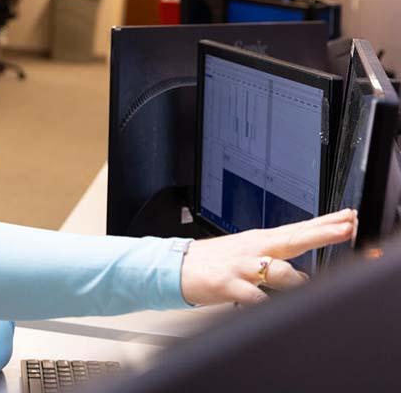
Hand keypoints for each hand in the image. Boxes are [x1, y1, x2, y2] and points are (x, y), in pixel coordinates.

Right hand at [180, 208, 355, 305]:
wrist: (174, 267)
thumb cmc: (212, 261)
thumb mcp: (246, 254)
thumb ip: (275, 261)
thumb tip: (302, 274)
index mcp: (260, 240)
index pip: (298, 229)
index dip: (325, 224)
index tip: (348, 217)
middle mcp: (254, 249)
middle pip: (294, 239)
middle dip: (322, 234)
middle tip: (345, 228)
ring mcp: (241, 267)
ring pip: (278, 270)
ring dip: (295, 279)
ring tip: (303, 284)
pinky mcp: (227, 285)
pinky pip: (254, 296)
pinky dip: (264, 302)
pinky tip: (270, 304)